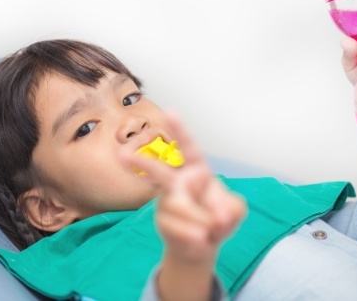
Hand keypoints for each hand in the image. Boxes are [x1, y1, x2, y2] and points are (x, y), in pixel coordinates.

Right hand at [123, 113, 245, 262]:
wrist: (204, 245)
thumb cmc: (218, 218)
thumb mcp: (234, 210)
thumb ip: (232, 208)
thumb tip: (220, 215)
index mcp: (197, 171)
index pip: (188, 148)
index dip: (179, 131)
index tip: (170, 112)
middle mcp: (178, 182)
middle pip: (159, 171)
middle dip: (143, 163)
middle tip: (122, 156)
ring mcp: (167, 201)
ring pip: (176, 206)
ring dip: (197, 219)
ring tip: (208, 233)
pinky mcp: (163, 220)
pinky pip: (173, 225)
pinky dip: (190, 234)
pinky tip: (199, 240)